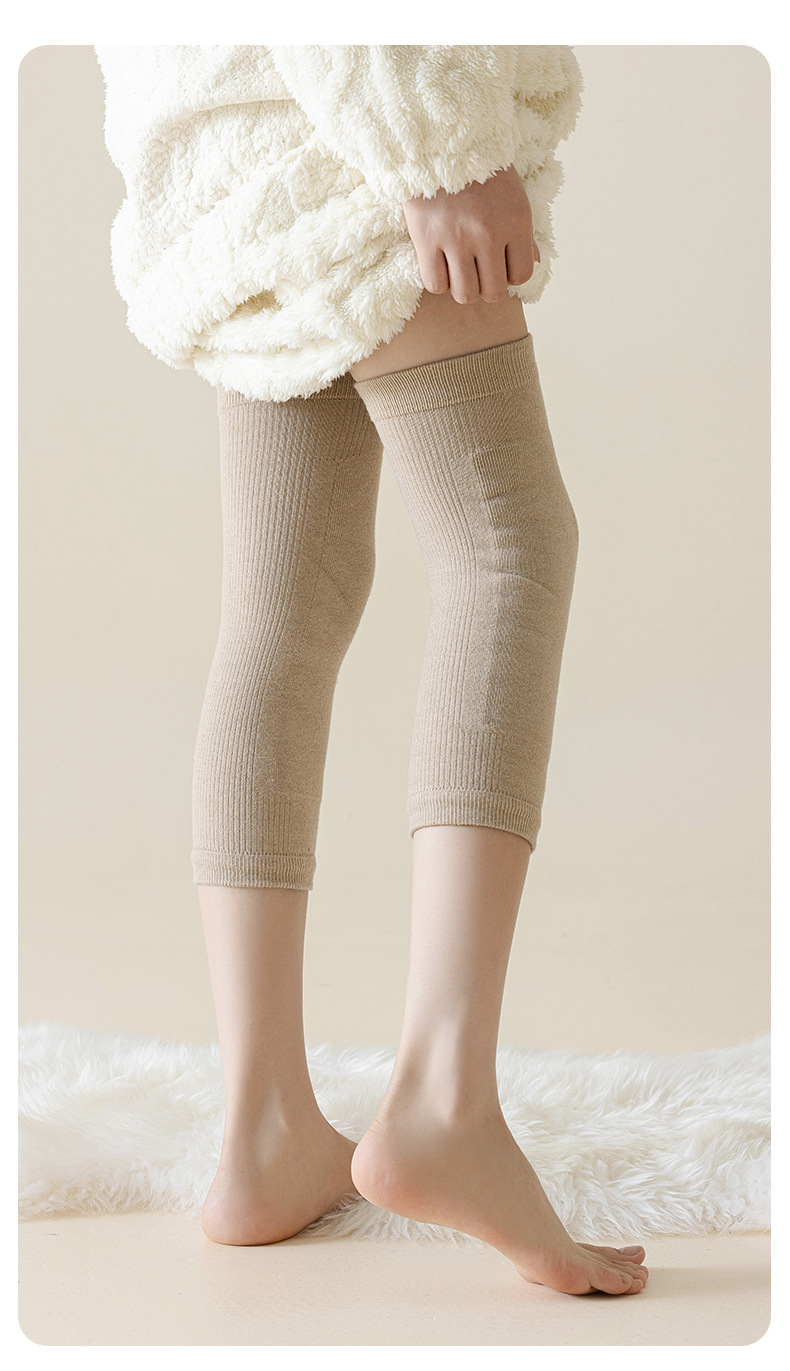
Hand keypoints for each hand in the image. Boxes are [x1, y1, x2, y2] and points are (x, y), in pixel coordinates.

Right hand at [401, 163, 539, 304]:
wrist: (437, 139)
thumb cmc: (479, 167)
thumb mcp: (512, 193)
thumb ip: (523, 232)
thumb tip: (535, 262)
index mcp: (516, 220)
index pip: (521, 275)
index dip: (509, 275)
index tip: (498, 264)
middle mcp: (489, 233)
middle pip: (493, 292)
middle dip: (485, 286)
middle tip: (476, 271)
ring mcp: (456, 238)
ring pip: (465, 294)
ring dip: (462, 287)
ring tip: (457, 270)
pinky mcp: (426, 239)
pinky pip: (435, 284)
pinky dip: (437, 281)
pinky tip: (438, 265)